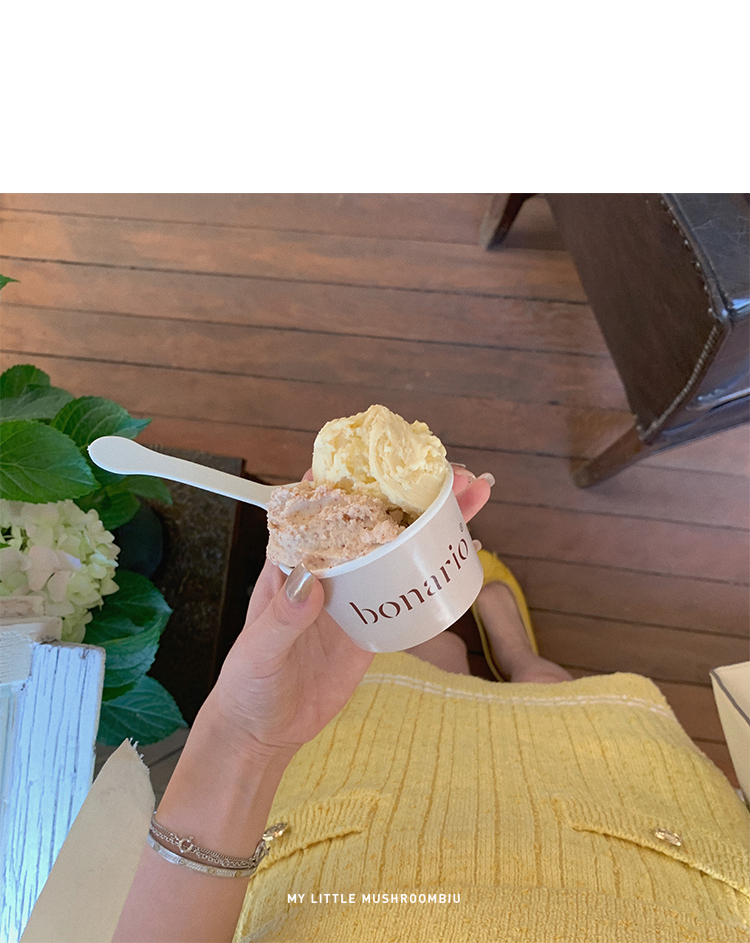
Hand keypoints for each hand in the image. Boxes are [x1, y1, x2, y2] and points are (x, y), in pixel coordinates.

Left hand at [206, 466, 491, 758]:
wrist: (266, 729)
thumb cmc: (249, 683)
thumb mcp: (258, 651)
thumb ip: (282, 619)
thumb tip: (307, 582)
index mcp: (293, 561)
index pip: (320, 504)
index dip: (353, 474)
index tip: (387, 456)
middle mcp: (328, 567)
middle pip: (372, 517)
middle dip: (411, 491)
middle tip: (453, 475)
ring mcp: (354, 591)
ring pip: (396, 545)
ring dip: (431, 520)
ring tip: (470, 498)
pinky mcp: (374, 619)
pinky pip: (406, 585)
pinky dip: (433, 565)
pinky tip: (461, 549)